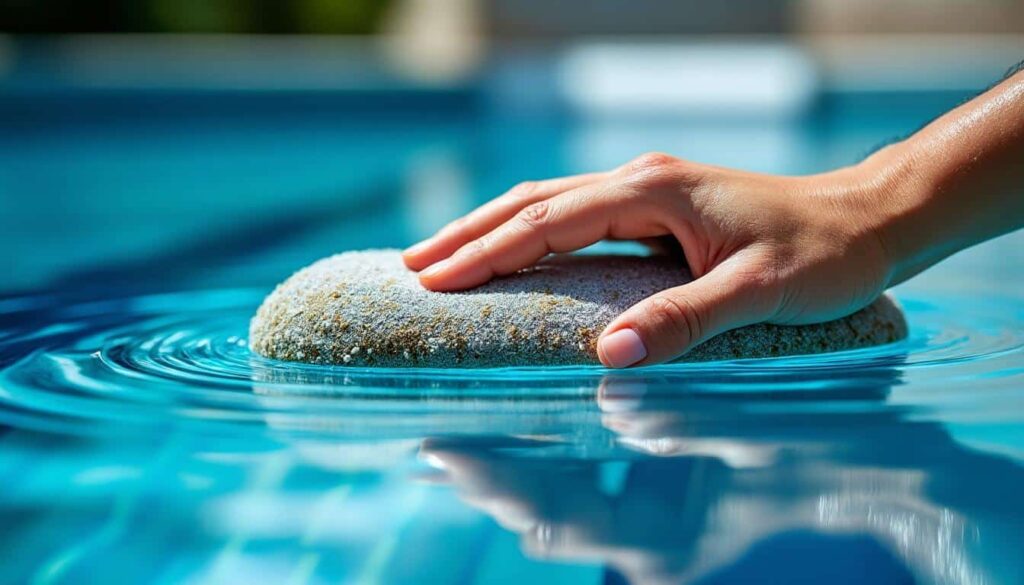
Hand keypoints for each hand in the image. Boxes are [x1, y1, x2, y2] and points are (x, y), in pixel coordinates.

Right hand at [403, 152, 891, 366]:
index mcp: (653, 191)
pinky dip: (528, 235)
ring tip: (439, 256)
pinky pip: (573, 217)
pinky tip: (509, 253)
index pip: (550, 221)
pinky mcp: (655, 206)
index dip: (488, 251)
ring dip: (491, 228)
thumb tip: (609, 354)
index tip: (434, 278)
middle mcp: (640, 180)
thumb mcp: (759, 292)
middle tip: (410, 265)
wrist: (864, 220)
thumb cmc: (820, 254)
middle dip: (468, 233)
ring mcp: (646, 189)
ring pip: (548, 203)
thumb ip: (685, 318)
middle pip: (533, 201)